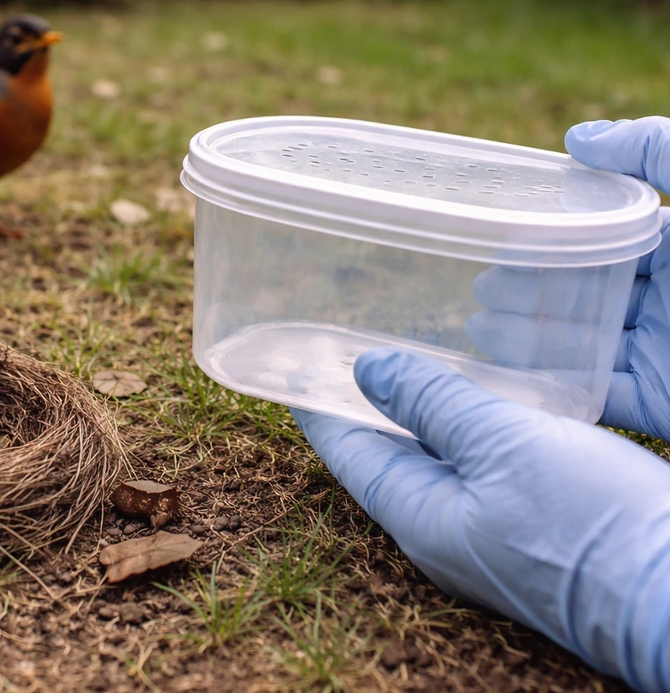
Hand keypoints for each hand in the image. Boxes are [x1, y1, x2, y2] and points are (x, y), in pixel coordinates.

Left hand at [291, 348, 669, 691]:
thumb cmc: (588, 527)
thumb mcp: (501, 447)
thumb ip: (432, 403)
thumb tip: (369, 369)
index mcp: (419, 516)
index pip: (348, 451)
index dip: (319, 405)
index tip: (293, 367)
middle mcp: (444, 528)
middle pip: (387, 454)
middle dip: (366, 404)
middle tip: (347, 353)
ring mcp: (489, 529)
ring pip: (438, 458)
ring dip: (419, 410)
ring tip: (405, 361)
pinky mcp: (532, 523)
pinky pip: (481, 467)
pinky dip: (468, 425)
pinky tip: (479, 397)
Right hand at [468, 117, 669, 438]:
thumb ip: (658, 147)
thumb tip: (579, 140)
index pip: (597, 242)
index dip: (544, 243)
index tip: (495, 243)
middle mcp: (667, 301)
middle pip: (580, 295)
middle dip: (523, 293)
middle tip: (472, 290)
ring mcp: (663, 353)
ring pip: (579, 346)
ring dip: (525, 341)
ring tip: (473, 329)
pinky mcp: (662, 401)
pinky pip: (596, 394)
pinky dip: (550, 388)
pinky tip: (503, 375)